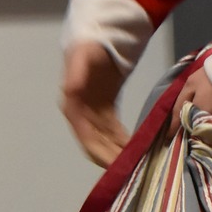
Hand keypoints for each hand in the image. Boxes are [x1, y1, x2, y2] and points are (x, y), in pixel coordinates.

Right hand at [61, 41, 128, 167]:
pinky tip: (139, 148)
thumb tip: (71, 91)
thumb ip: (76, 73)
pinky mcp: (104, 112)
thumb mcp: (81, 56)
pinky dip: (124, 142)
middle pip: (97, 146)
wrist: (95, 40)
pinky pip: (114, 133)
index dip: (101, 154)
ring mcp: (93, 116)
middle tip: (135, 171)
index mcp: (73, 108)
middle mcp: (81, 116)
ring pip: (106, 143)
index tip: (118, 166)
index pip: (87, 139)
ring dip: (120, 153)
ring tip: (140, 163)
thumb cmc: (87, 48)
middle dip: (114, 159)